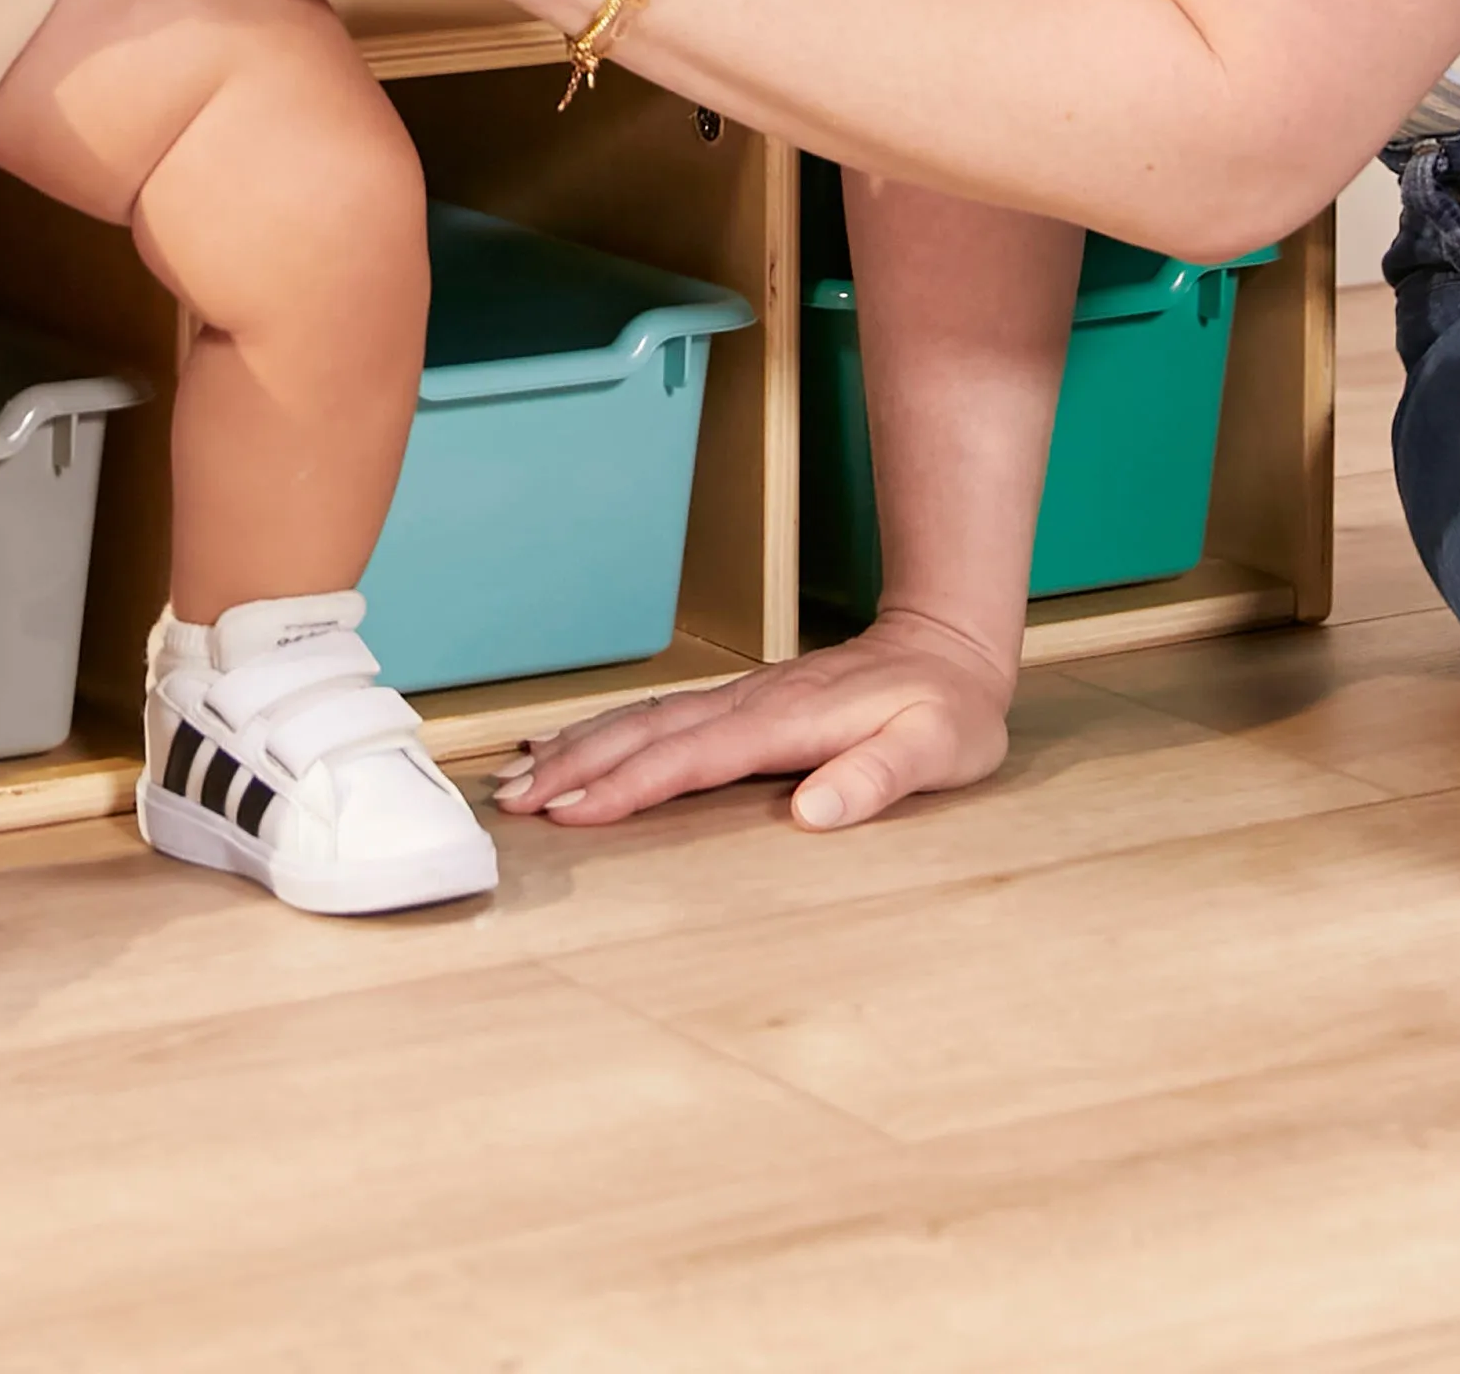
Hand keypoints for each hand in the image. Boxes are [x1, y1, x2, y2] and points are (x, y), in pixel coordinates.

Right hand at [491, 610, 1015, 833]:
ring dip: (575, 747)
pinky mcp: (734, 704)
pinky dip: (602, 732)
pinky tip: (571, 744)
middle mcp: (745, 705)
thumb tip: (811, 812)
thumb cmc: (946, 708)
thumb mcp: (936, 749)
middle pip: (642, 735)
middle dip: (572, 766)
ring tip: (517, 776)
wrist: (944, 647)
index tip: (571, 808)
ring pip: (638, 722)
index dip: (626, 785)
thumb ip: (875, 778)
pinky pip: (653, 719)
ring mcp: (735, 700)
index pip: (689, 759)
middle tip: (513, 800)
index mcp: (783, 722)